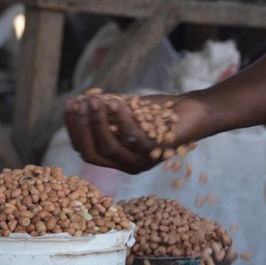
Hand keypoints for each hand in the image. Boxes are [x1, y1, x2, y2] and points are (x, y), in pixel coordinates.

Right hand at [64, 91, 207, 174]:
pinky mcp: (157, 151)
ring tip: (93, 100)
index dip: (74, 129)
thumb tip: (79, 103)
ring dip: (97, 121)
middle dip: (81, 127)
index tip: (69, 106)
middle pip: (93, 151)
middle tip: (78, 103)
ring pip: (109, 145)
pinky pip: (132, 137)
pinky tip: (113, 101)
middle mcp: (127, 165)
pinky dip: (120, 118)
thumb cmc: (161, 112)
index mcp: (118, 158)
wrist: (196, 111)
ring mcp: (142, 161)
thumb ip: (108, 113)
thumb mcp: (129, 112)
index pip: (86, 149)